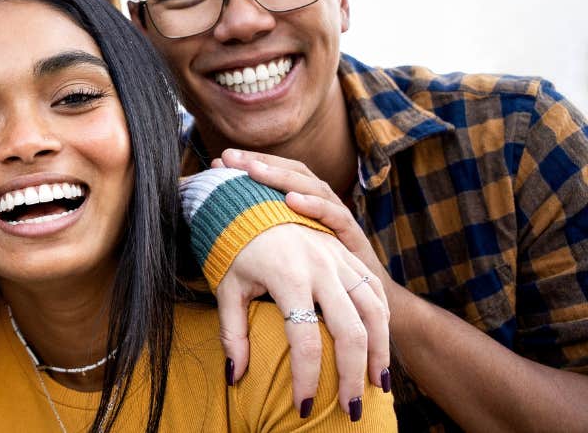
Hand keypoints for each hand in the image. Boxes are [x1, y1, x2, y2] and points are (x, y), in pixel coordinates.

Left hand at [214, 149, 390, 417]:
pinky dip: (383, 328)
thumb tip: (235, 378)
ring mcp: (341, 259)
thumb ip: (232, 334)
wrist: (251, 200)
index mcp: (289, 275)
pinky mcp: (351, 255)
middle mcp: (321, 266)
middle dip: (351, 376)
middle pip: (349, 332)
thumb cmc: (234, 246)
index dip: (305, 378)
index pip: (303, 340)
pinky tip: (379, 352)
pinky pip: (376, 295)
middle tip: (349, 411)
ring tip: (374, 388)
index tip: (302, 406)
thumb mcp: (227, 288)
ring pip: (373, 313)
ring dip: (378, 354)